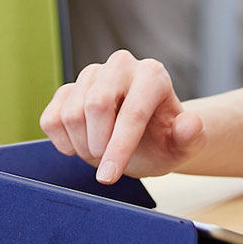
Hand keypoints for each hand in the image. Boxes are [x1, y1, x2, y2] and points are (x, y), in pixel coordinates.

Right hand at [41, 50, 206, 183]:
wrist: (143, 137)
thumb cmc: (163, 141)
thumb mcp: (183, 146)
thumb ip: (191, 137)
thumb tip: (191, 124)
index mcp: (153, 75)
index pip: (132, 112)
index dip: (118, 148)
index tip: (109, 178)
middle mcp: (121, 65)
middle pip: (95, 105)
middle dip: (99, 145)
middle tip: (109, 163)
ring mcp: (90, 74)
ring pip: (71, 114)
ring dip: (83, 146)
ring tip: (102, 151)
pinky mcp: (66, 89)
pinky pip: (51, 119)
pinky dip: (63, 142)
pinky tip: (83, 143)